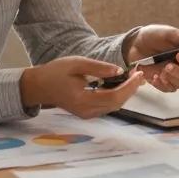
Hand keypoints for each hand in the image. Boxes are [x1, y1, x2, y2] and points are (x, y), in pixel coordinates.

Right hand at [19, 57, 143, 117]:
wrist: (39, 86)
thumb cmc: (56, 72)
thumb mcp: (77, 63)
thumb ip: (98, 68)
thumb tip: (119, 71)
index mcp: (83, 100)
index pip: (114, 97)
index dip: (129, 86)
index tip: (139, 73)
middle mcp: (87, 111)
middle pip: (117, 104)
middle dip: (131, 89)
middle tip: (139, 72)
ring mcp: (87, 114)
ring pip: (114, 106)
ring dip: (126, 92)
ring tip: (133, 76)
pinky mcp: (88, 112)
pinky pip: (108, 105)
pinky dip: (118, 95)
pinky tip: (122, 82)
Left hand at [126, 24, 178, 91]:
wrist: (136, 44)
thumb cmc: (154, 36)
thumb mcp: (166, 33)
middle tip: (168, 66)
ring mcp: (174, 75)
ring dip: (171, 79)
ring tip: (160, 72)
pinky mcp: (164, 82)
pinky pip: (168, 89)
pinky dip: (162, 85)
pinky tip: (155, 77)